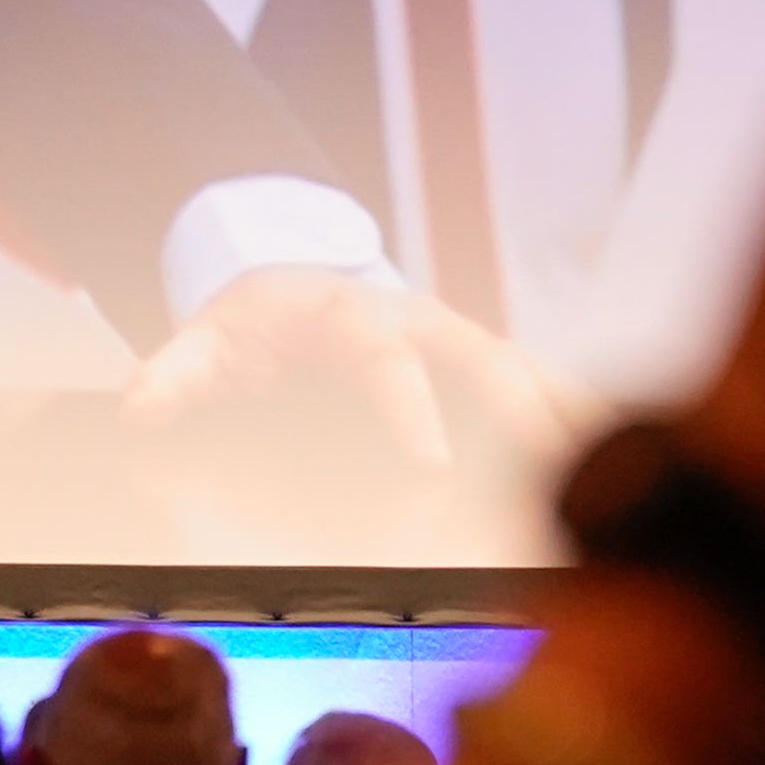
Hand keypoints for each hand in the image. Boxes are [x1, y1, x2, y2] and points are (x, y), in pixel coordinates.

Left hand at [125, 265, 578, 474]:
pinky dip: (585, 422)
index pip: (387, 358)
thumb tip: (138, 411)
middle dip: (523, 412)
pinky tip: (626, 462)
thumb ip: (171, 377)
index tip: (426, 459)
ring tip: (620, 472)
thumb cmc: (247, 330)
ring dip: (572, 420)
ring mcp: (463, 350)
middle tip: (553, 469)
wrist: (285, 291)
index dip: (408, 405)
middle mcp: (424, 328)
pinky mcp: (484, 377)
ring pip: (531, 378)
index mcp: (353, 318)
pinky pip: (543, 395)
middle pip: (487, 362)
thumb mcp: (200, 344)